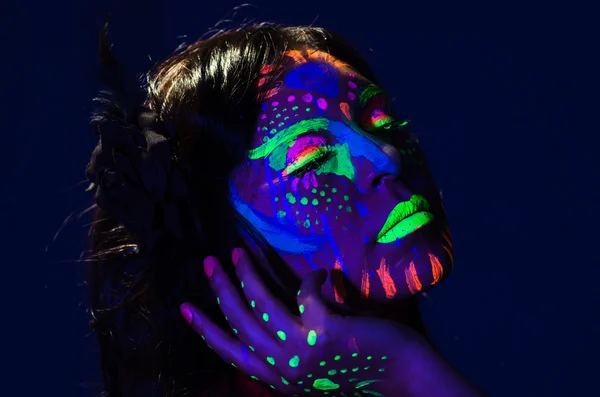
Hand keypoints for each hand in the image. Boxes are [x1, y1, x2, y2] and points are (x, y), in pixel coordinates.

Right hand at [180, 248, 427, 395]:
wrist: (403, 377)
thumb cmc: (360, 366)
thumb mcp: (313, 366)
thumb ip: (289, 344)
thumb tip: (271, 306)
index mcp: (278, 377)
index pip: (230, 352)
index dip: (205, 329)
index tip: (184, 308)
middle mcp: (284, 368)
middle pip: (239, 324)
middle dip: (220, 290)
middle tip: (208, 262)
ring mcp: (303, 351)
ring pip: (261, 307)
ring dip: (247, 276)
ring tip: (239, 251)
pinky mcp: (325, 331)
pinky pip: (304, 293)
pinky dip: (310, 278)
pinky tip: (320, 272)